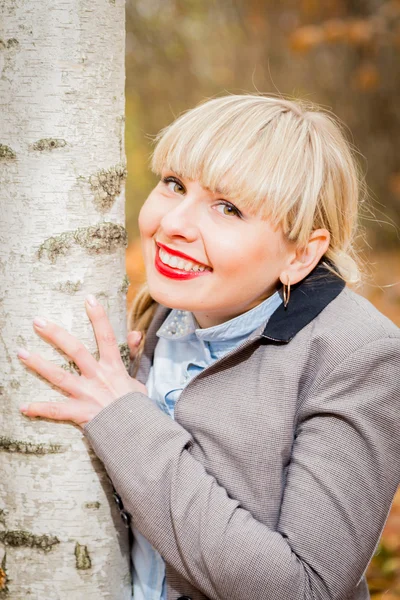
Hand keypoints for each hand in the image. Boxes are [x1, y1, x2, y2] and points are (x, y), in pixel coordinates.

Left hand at [17, 295, 146, 428]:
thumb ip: (133, 354)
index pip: (106, 336)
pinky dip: (39, 409)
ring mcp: (87, 394)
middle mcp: (98, 377)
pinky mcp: (80, 412)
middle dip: (55, 334)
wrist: (136, 432)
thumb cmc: (136, 407)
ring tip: (21, 353)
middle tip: (37, 321)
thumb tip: (135, 333)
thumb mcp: (138, 378)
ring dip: (39, 364)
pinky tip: (23, 407)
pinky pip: (56, 410)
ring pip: (59, 376)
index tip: (88, 298)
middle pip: (75, 350)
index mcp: (113, 367)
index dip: (99, 317)